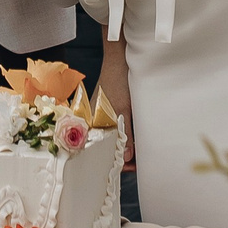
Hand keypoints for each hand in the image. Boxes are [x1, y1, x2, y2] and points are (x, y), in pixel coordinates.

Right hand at [95, 37, 135, 166]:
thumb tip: (128, 158)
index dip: (114, 161)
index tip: (130, 167)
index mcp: (90, 124)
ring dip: (124, 147)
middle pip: (106, 147)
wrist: (119, 60)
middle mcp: (93, 123)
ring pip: (112, 139)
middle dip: (121, 156)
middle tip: (138, 164)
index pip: (98, 151)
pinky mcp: (110, 112)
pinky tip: (135, 141)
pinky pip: (116, 130)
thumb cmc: (116, 82)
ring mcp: (102, 117)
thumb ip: (125, 135)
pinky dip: (125, 137)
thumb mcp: (122, 110)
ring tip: (138, 154)